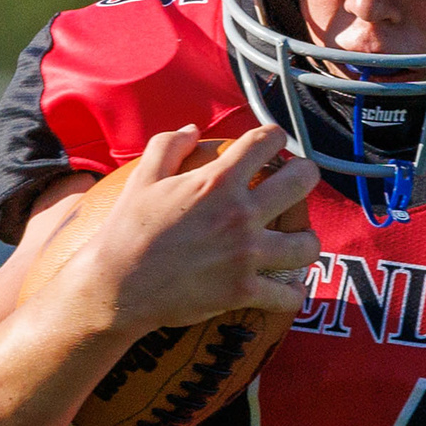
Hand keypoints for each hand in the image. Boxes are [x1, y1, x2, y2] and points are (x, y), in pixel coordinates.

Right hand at [47, 126, 320, 334]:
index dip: (275, 138)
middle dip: (305, 175)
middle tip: (298, 181)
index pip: (266, 142)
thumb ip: (169, 146)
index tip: (273, 144)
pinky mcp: (245, 291)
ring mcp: (246, 255)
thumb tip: (193, 130)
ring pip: (307, 243)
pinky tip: (287, 287)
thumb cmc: (127, 230)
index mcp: (216, 182)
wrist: (117, 286)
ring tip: (295, 241)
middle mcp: (239, 214)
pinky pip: (289, 294)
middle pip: (302, 181)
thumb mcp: (142, 178)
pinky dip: (291, 293)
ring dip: (305, 240)